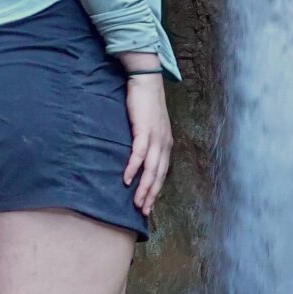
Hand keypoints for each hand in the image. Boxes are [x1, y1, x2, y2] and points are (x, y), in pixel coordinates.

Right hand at [122, 71, 171, 215]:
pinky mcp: (144, 130)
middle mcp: (164, 143)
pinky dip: (133, 168)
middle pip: (159, 175)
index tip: (150, 205)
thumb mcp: (149, 126)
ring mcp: (156, 137)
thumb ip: (147, 141)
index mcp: (166, 144)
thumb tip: (138, 157)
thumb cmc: (145, 103)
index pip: (163, 172)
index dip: (156, 190)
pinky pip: (139, 154)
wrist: (146, 81)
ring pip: (151, 169)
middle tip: (144, 212)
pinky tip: (126, 179)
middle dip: (151, 195)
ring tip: (137, 203)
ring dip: (144, 187)